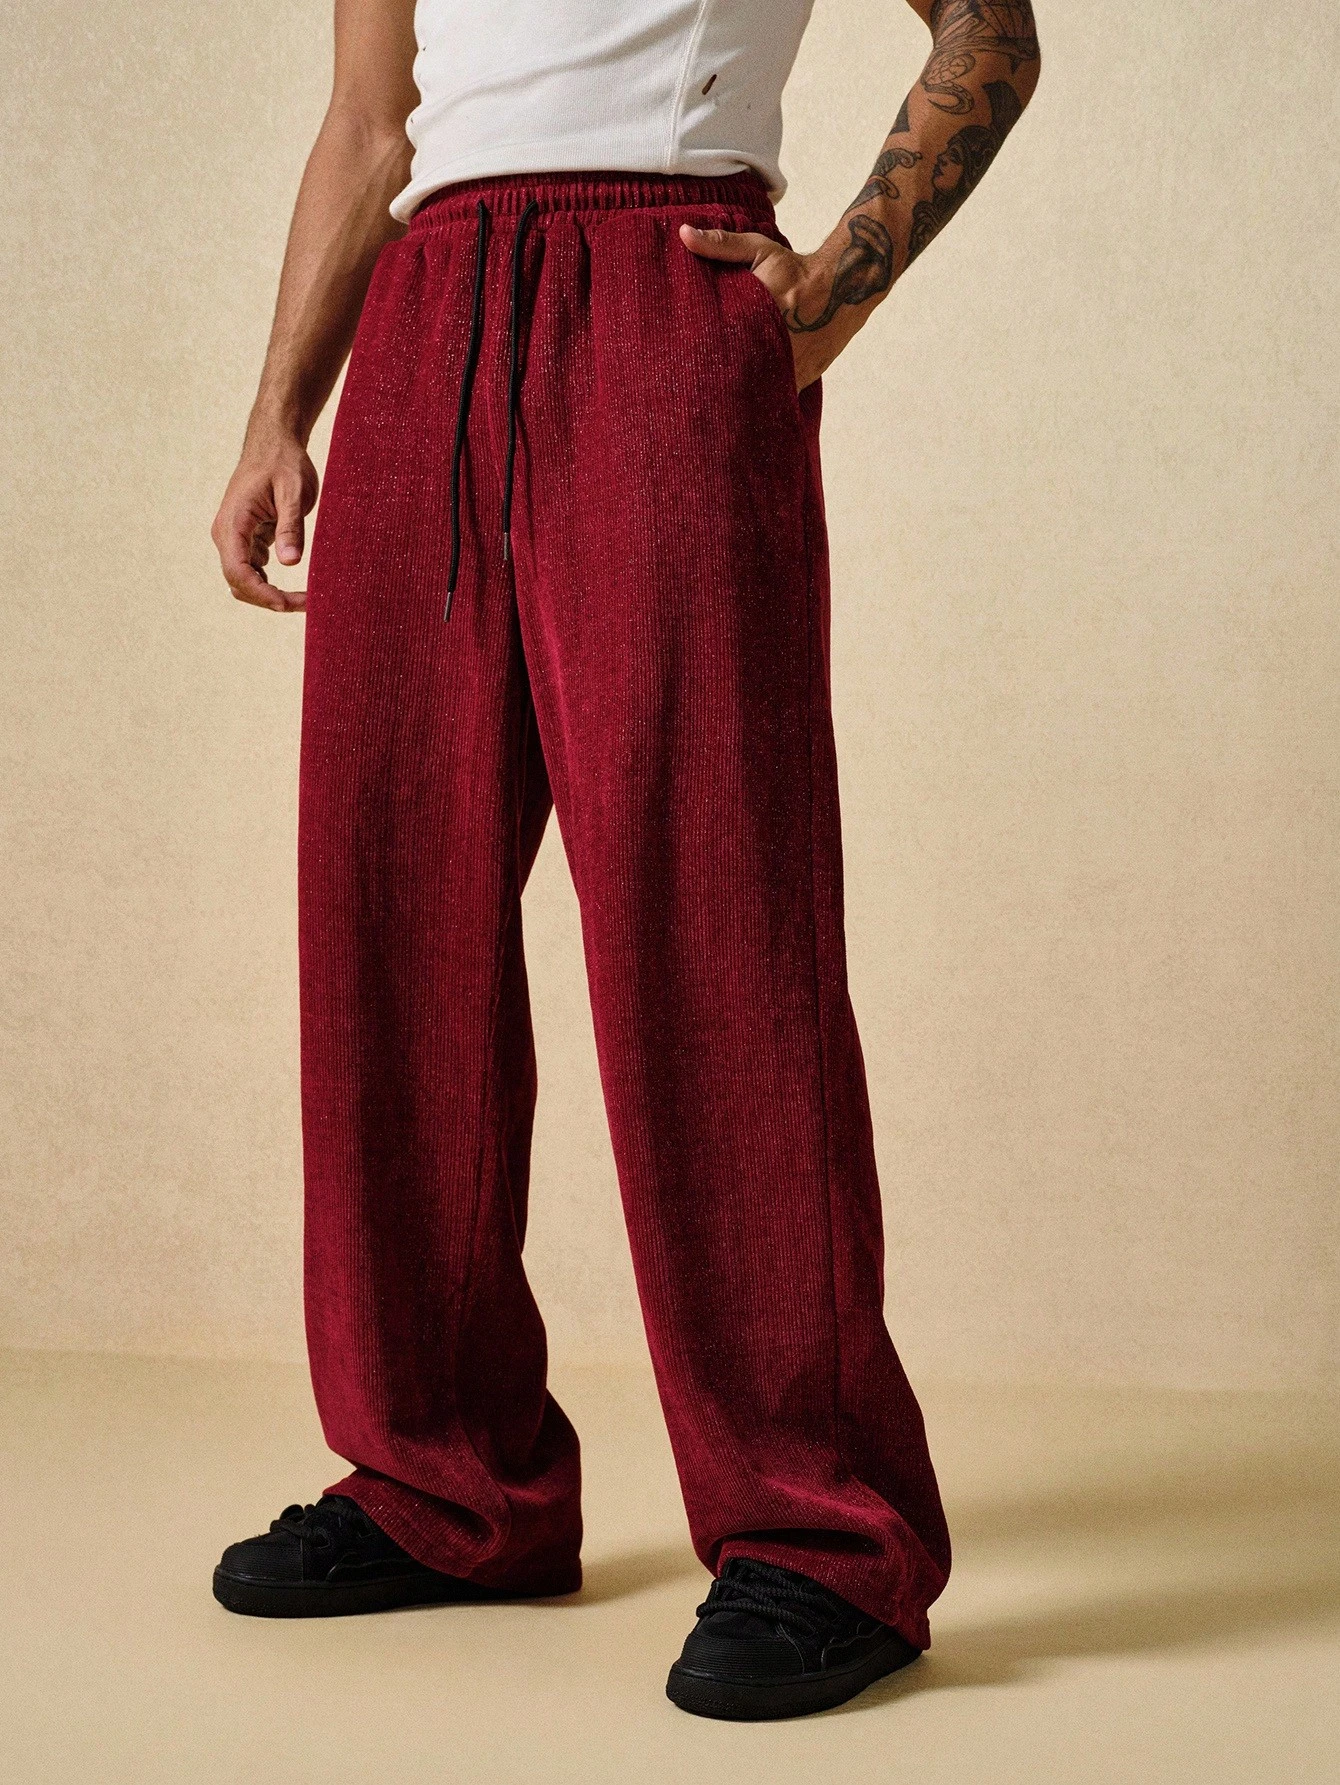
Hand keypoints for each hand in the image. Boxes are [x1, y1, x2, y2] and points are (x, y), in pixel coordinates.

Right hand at [211, 427, 317, 611]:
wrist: (273, 443)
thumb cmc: (284, 462)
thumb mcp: (293, 491)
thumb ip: (291, 526)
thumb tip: (289, 562)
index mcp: (233, 522)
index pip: (238, 571)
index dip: (262, 594)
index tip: (288, 604)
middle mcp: (227, 534)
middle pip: (239, 583)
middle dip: (270, 599)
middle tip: (308, 603)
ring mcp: (235, 539)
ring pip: (245, 582)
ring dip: (271, 595)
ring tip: (306, 599)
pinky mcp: (247, 540)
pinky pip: (254, 571)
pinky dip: (272, 584)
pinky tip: (299, 586)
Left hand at [679, 223, 873, 392]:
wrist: (843, 287)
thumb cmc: (795, 268)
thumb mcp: (759, 250)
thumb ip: (721, 245)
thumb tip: (683, 234)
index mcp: (763, 313)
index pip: (723, 342)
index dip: (703, 356)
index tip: (684, 361)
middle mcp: (779, 345)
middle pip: (738, 374)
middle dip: (716, 381)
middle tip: (691, 391)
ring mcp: (792, 367)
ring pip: (757, 391)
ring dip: (738, 395)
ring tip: (711, 403)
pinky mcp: (802, 379)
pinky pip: (775, 396)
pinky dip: (759, 399)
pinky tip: (741, 404)